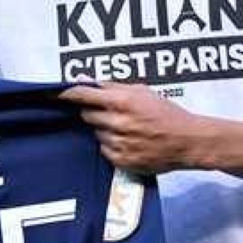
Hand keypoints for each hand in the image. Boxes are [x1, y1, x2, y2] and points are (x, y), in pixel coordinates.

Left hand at [59, 82, 204, 173]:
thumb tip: (90, 81)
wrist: (188, 141)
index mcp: (122, 102)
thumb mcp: (143, 91)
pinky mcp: (121, 160)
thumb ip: (114, 86)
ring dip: (106, 129)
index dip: (66, 94)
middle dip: (95, 112)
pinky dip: (113, 145)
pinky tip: (131, 142)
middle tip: (113, 112)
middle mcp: (118, 123)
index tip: (54, 94)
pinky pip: (105, 150)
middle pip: (87, 115)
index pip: (84, 95)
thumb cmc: (168, 114)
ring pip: (97, 133)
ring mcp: (118, 144)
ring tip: (129, 129)